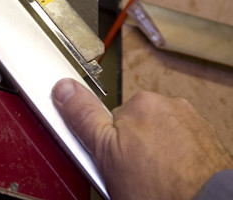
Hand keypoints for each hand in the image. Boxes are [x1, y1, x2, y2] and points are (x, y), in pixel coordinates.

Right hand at [52, 78, 232, 199]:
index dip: (106, 142)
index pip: (111, 117)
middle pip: (136, 126)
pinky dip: (174, 162)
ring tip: (150, 180)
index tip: (109, 158)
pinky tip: (168, 180)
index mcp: (142, 102)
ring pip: (159, 138)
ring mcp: (192, 124)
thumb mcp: (105, 152)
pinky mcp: (208, 143)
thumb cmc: (160, 186)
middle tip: (128, 172)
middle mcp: (170, 106)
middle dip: (130, 147)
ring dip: (153, 155)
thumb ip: (83, 116)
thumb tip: (64, 87)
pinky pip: (181, 148)